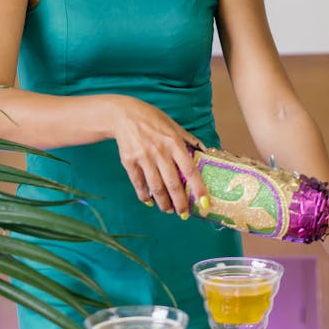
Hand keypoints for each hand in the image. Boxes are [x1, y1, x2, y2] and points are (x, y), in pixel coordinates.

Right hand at [107, 95, 209, 216]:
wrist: (124, 115)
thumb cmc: (152, 119)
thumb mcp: (173, 125)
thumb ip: (188, 140)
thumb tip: (204, 151)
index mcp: (174, 142)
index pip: (190, 170)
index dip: (198, 188)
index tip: (204, 203)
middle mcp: (160, 151)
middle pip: (173, 184)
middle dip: (180, 203)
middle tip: (184, 214)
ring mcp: (143, 157)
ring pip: (156, 188)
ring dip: (163, 203)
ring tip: (168, 210)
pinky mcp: (129, 161)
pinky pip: (138, 184)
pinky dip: (144, 196)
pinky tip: (149, 201)